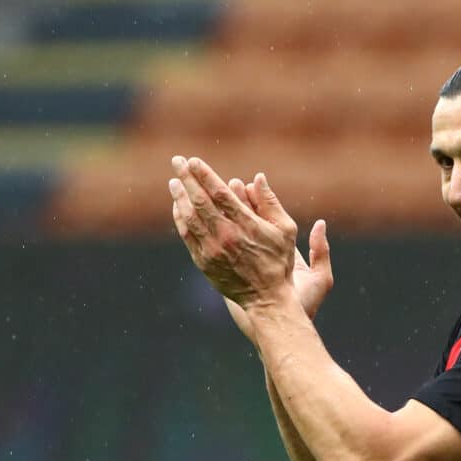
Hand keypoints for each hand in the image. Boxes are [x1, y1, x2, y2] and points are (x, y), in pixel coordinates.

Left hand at [169, 156, 332, 317]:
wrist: (266, 298)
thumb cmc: (279, 262)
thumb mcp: (285, 230)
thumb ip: (271, 202)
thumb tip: (258, 177)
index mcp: (246, 225)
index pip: (220, 193)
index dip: (205, 175)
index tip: (194, 161)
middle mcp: (226, 236)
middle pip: (200, 201)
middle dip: (187, 178)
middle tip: (177, 162)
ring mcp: (212, 250)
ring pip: (189, 217)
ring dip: (179, 196)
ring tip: (174, 182)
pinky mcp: (203, 261)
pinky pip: (187, 234)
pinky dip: (180, 217)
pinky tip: (178, 206)